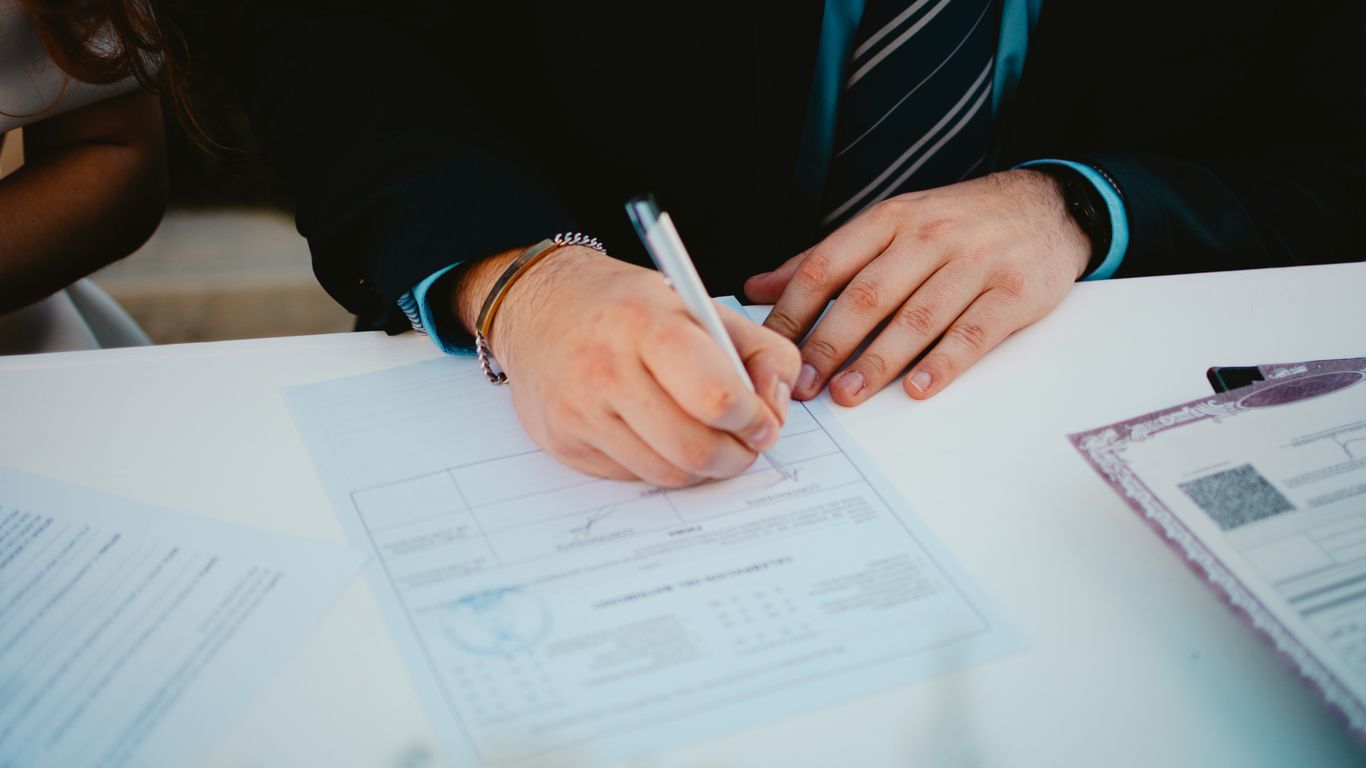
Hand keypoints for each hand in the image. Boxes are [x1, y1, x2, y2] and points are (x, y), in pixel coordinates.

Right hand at [452, 246, 800, 486]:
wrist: (538, 305)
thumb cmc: (628, 306)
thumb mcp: (699, 305)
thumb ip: (759, 349)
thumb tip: (776, 408)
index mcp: (645, 322)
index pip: (715, 396)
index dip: (753, 419)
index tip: (764, 420)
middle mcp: (604, 367)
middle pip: (694, 448)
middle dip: (736, 456)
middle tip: (746, 445)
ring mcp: (578, 410)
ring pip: (667, 472)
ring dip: (703, 468)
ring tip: (710, 441)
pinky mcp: (563, 443)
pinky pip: (633, 476)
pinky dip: (661, 465)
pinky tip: (660, 435)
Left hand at [744, 169, 1090, 405]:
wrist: (1046, 207)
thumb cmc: (956, 223)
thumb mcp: (890, 226)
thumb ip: (826, 260)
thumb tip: (758, 289)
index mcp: (890, 221)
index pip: (828, 265)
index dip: (794, 310)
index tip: (771, 350)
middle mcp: (929, 238)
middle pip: (868, 294)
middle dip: (830, 343)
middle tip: (803, 384)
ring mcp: (974, 264)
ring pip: (917, 316)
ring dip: (878, 360)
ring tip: (848, 394)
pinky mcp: (1014, 293)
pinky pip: (974, 332)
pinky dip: (944, 362)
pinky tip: (917, 386)